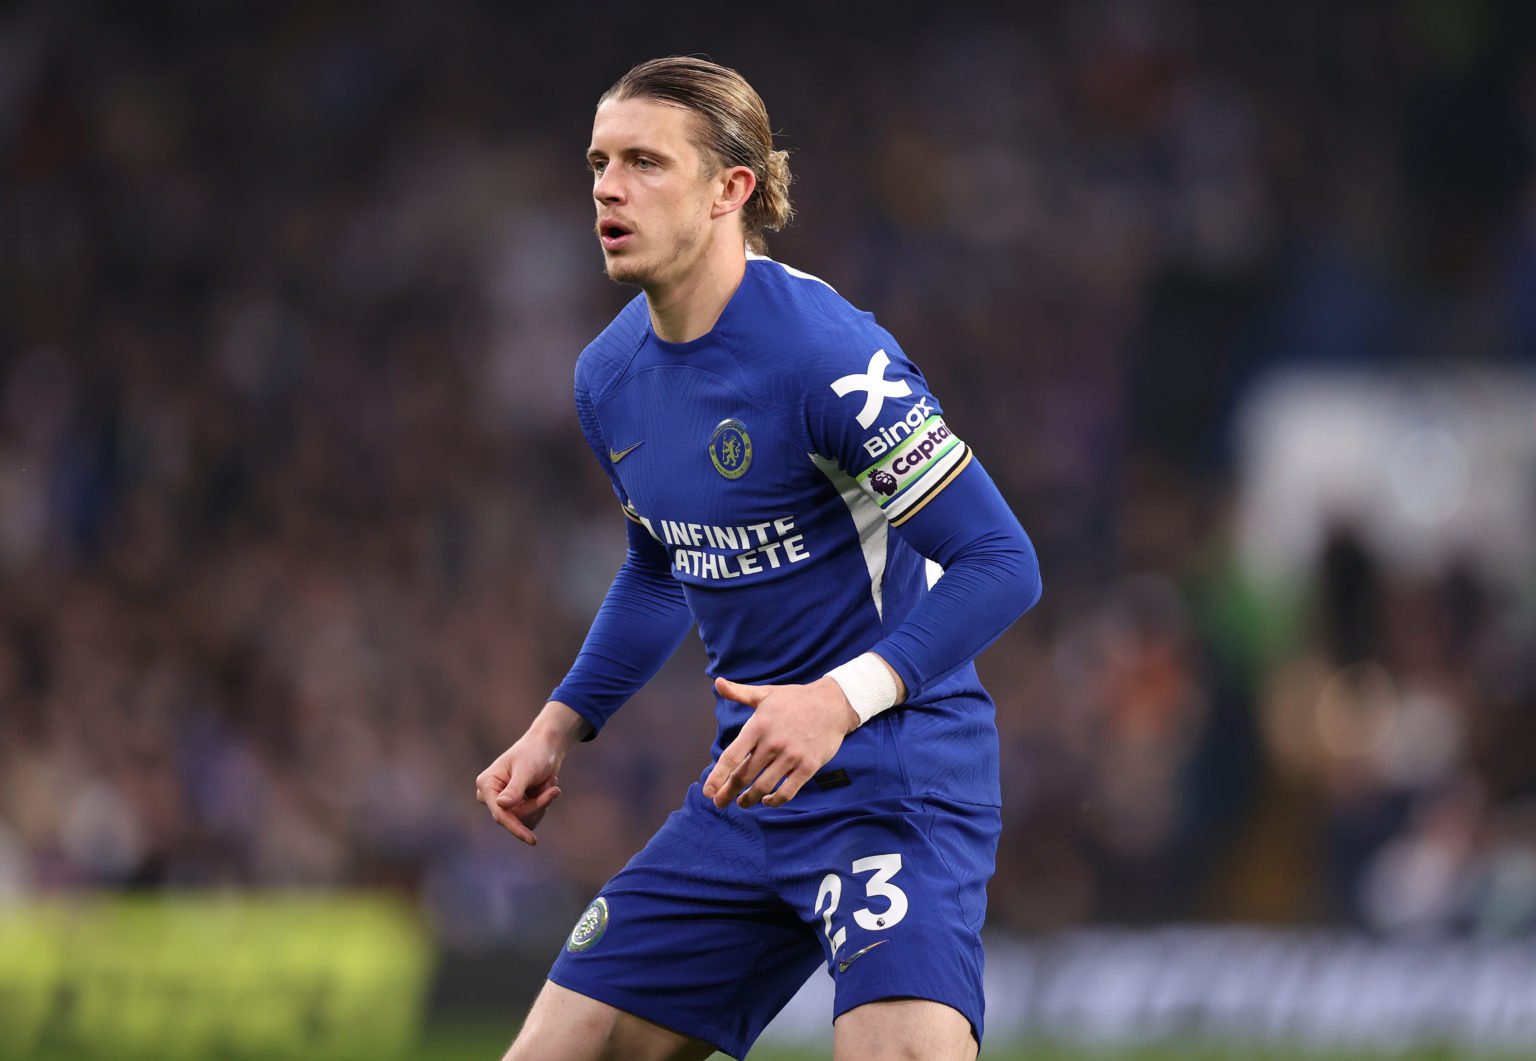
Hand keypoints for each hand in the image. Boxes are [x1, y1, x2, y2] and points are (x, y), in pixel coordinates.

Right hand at [476, 702, 589, 844]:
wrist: (547, 747)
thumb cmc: (535, 753)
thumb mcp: (527, 769)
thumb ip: (515, 788)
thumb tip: (500, 806)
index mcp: (486, 783)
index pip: (499, 813)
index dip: (515, 827)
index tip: (532, 840)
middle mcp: (490, 795)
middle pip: (514, 817)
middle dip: (537, 805)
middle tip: (554, 788)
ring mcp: (503, 803)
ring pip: (524, 821)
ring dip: (542, 804)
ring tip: (550, 785)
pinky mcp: (515, 807)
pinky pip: (531, 820)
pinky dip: (543, 806)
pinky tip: (546, 790)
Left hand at [703, 675, 859, 809]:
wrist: (833, 704)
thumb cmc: (795, 699)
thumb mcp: (766, 694)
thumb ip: (740, 693)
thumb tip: (718, 683)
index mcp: (758, 726)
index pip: (731, 757)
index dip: (717, 777)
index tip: (707, 792)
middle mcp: (772, 743)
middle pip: (744, 776)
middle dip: (728, 793)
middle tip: (720, 802)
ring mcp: (791, 757)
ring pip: (763, 787)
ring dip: (749, 799)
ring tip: (742, 803)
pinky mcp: (808, 767)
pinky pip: (788, 791)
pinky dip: (775, 801)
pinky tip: (767, 800)